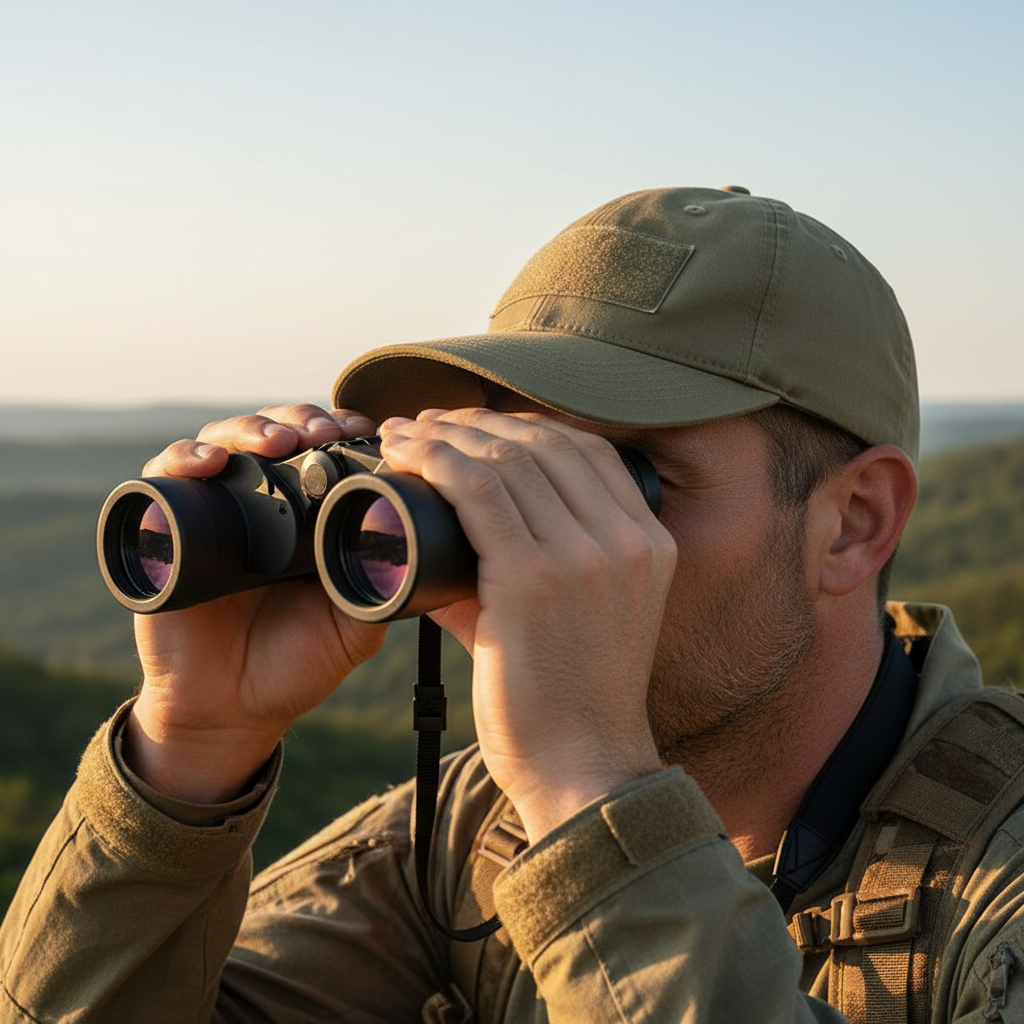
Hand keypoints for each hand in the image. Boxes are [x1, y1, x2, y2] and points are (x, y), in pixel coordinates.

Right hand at [126, 404, 387, 802]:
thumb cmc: (294, 666)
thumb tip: (409, 543)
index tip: (366, 431)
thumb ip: (379, 584)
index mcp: (304, 517)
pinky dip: (182, 460)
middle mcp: (256, 505)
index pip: (321, 451)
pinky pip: (162, 480)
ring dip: (251, 429)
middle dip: (301, 420)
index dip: (340, 430)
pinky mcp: (161, 532)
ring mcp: (209, 513)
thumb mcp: (354, 624)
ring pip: (223, 442)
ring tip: (278, 440)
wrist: (231, 712)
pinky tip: (209, 462)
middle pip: (275, 433)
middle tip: (324, 431)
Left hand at [377, 408, 675, 841]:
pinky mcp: (536, 578)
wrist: (584, 771)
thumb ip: (523, 570)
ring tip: (407, 433)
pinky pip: (478, 491)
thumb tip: (449, 539)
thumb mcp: (572, 620)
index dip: (524, 425)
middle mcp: (627, 538)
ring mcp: (587, 556)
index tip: (474, 427)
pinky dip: (435, 461)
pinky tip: (407, 452)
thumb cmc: (571, 702)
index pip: (586, 450)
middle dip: (479, 422)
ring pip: (508, 458)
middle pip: (545, 442)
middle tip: (428, 423)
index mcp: (649, 542)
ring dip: (448, 434)